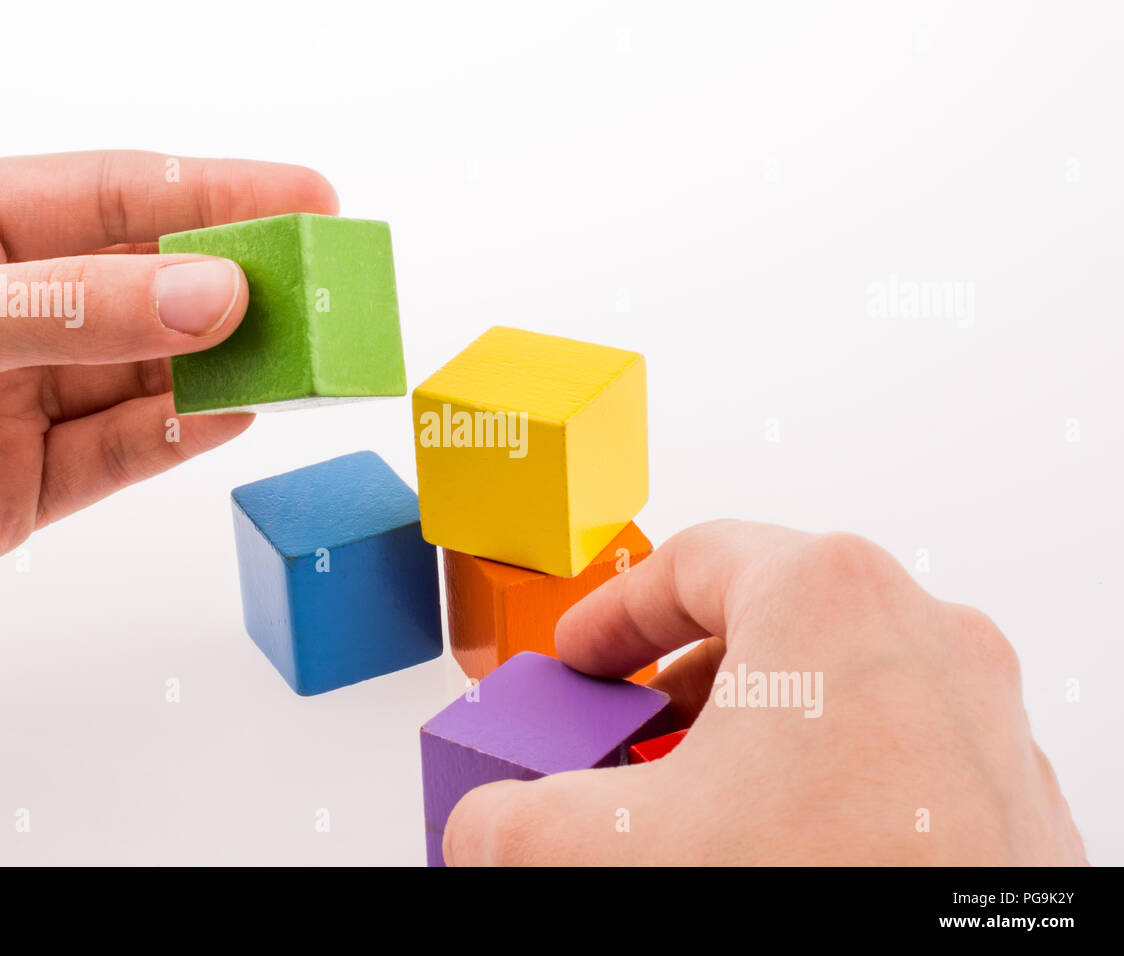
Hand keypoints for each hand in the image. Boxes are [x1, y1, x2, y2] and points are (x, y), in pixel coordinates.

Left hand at [0, 150, 336, 657]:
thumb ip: (66, 307)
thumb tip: (210, 295)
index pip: (109, 195)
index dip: (217, 194)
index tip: (308, 203)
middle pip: (143, 283)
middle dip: (236, 283)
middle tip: (324, 287)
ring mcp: (8, 400)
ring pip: (146, 372)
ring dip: (224, 365)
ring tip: (301, 358)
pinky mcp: (19, 487)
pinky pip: (120, 451)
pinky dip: (180, 436)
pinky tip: (234, 416)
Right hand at [443, 520, 1086, 864]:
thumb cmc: (819, 887)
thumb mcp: (607, 844)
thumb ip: (510, 816)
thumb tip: (486, 826)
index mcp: (829, 597)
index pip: (694, 560)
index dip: (616, 613)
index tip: (585, 657)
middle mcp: (924, 637)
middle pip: (769, 624)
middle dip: (681, 683)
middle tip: (630, 734)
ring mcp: (980, 718)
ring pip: (837, 689)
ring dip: (753, 738)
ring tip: (700, 805)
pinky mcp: (1008, 798)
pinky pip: (895, 755)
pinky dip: (824, 782)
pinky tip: (777, 847)